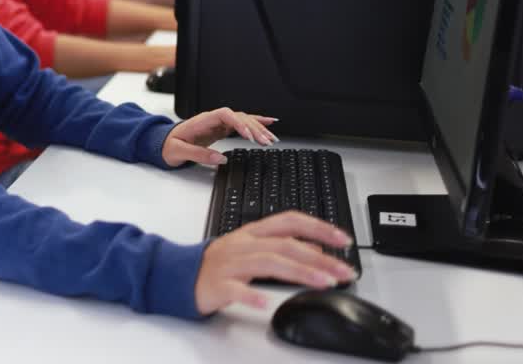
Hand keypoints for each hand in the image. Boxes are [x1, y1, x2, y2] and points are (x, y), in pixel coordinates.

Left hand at [162, 107, 277, 166]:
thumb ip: (198, 155)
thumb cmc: (168, 146)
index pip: (225, 115)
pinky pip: (241, 124)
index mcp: (202, 121)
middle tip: (266, 141)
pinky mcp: (220, 129)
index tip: (249, 135)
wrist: (162, 144)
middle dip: (254, 128)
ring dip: (258, 128)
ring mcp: (217, 123)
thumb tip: (220, 159)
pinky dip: (255, 123)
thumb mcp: (179, 152)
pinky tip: (269, 123)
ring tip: (271, 138)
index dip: (239, 122)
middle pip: (238, 117)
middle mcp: (211, 119)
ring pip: (242, 120)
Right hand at [195, 211, 356, 314]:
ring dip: (299, 272)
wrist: (179, 274)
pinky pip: (234, 288)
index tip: (343, 240)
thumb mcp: (251, 247)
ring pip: (267, 262)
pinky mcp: (217, 284)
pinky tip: (266, 302)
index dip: (318, 227)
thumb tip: (316, 246)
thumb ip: (281, 244)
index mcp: (252, 233)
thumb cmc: (218, 262)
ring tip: (323, 282)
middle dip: (319, 256)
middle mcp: (243, 244)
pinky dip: (250, 294)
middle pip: (285, 244)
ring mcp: (229, 263)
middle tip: (344, 270)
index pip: (289, 221)